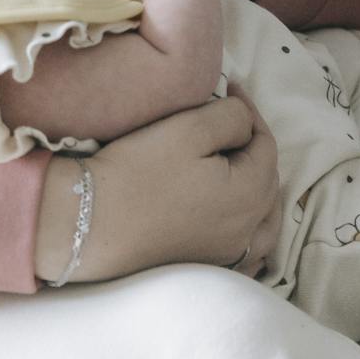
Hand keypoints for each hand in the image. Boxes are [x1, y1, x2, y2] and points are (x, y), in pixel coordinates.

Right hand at [34, 85, 282, 284]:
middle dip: (253, 147)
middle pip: (267, 180)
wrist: (92, 224)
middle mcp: (249, 230)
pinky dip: (251, 231)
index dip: (250, 112)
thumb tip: (245, 122)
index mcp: (251, 193)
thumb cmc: (138, 172)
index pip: (266, 144)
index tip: (229, 89)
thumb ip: (231, 117)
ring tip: (241, 168)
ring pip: (264, 219)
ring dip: (260, 190)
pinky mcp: (209, 269)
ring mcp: (230, 255)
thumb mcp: (189, 128)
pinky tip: (238, 222)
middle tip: (229, 121)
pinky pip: (248, 251)